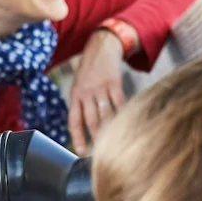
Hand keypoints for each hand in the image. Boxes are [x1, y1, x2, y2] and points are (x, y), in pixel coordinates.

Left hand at [66, 31, 127, 152]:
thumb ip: (81, 105)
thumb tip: (87, 129)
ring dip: (111, 129)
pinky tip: (127, 123)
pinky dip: (123, 113)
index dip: (77, 137)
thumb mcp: (78, 86)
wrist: (100, 47)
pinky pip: (119, 102)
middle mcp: (85, 93)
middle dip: (97, 138)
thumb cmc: (89, 71)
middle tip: (103, 153)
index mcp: (75, 95)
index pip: (74, 121)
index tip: (81, 152)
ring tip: (116, 143)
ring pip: (106, 114)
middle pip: (92, 121)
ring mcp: (100, 88)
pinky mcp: (113, 83)